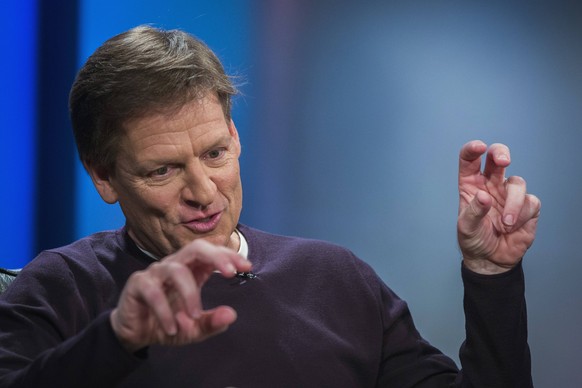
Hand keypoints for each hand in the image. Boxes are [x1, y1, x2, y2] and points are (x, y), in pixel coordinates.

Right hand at [110, 239, 250, 352]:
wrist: (136, 333)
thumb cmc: (169, 322)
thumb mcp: (194, 328)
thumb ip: (212, 322)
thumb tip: (232, 315)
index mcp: (192, 270)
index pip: (212, 253)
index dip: (229, 256)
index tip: (247, 266)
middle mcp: (175, 265)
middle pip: (196, 248)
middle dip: (216, 257)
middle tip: (230, 273)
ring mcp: (156, 272)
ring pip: (176, 270)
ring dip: (190, 294)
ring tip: (195, 315)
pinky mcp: (138, 284)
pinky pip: (153, 292)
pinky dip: (165, 311)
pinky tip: (172, 328)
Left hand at [457, 140, 540, 273]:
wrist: (491, 259)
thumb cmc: (474, 239)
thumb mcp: (466, 228)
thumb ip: (473, 212)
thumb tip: (484, 197)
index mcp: (471, 184)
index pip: (470, 160)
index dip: (473, 149)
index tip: (479, 148)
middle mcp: (490, 184)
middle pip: (497, 157)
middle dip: (501, 153)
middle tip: (504, 160)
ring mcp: (509, 193)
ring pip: (517, 182)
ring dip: (512, 203)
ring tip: (504, 224)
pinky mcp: (527, 206)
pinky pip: (530, 202)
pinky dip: (521, 215)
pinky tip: (512, 228)